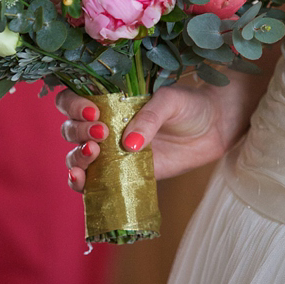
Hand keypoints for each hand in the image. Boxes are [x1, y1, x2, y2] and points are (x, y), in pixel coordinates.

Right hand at [57, 83, 231, 192]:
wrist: (214, 128)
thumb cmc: (189, 106)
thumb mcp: (170, 102)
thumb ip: (149, 118)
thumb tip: (128, 145)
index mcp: (109, 100)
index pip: (73, 100)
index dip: (73, 105)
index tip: (93, 112)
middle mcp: (104, 125)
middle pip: (71, 129)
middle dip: (78, 131)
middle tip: (102, 133)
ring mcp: (111, 152)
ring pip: (77, 155)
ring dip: (77, 157)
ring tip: (93, 153)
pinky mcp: (122, 174)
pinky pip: (93, 182)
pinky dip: (81, 183)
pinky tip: (80, 180)